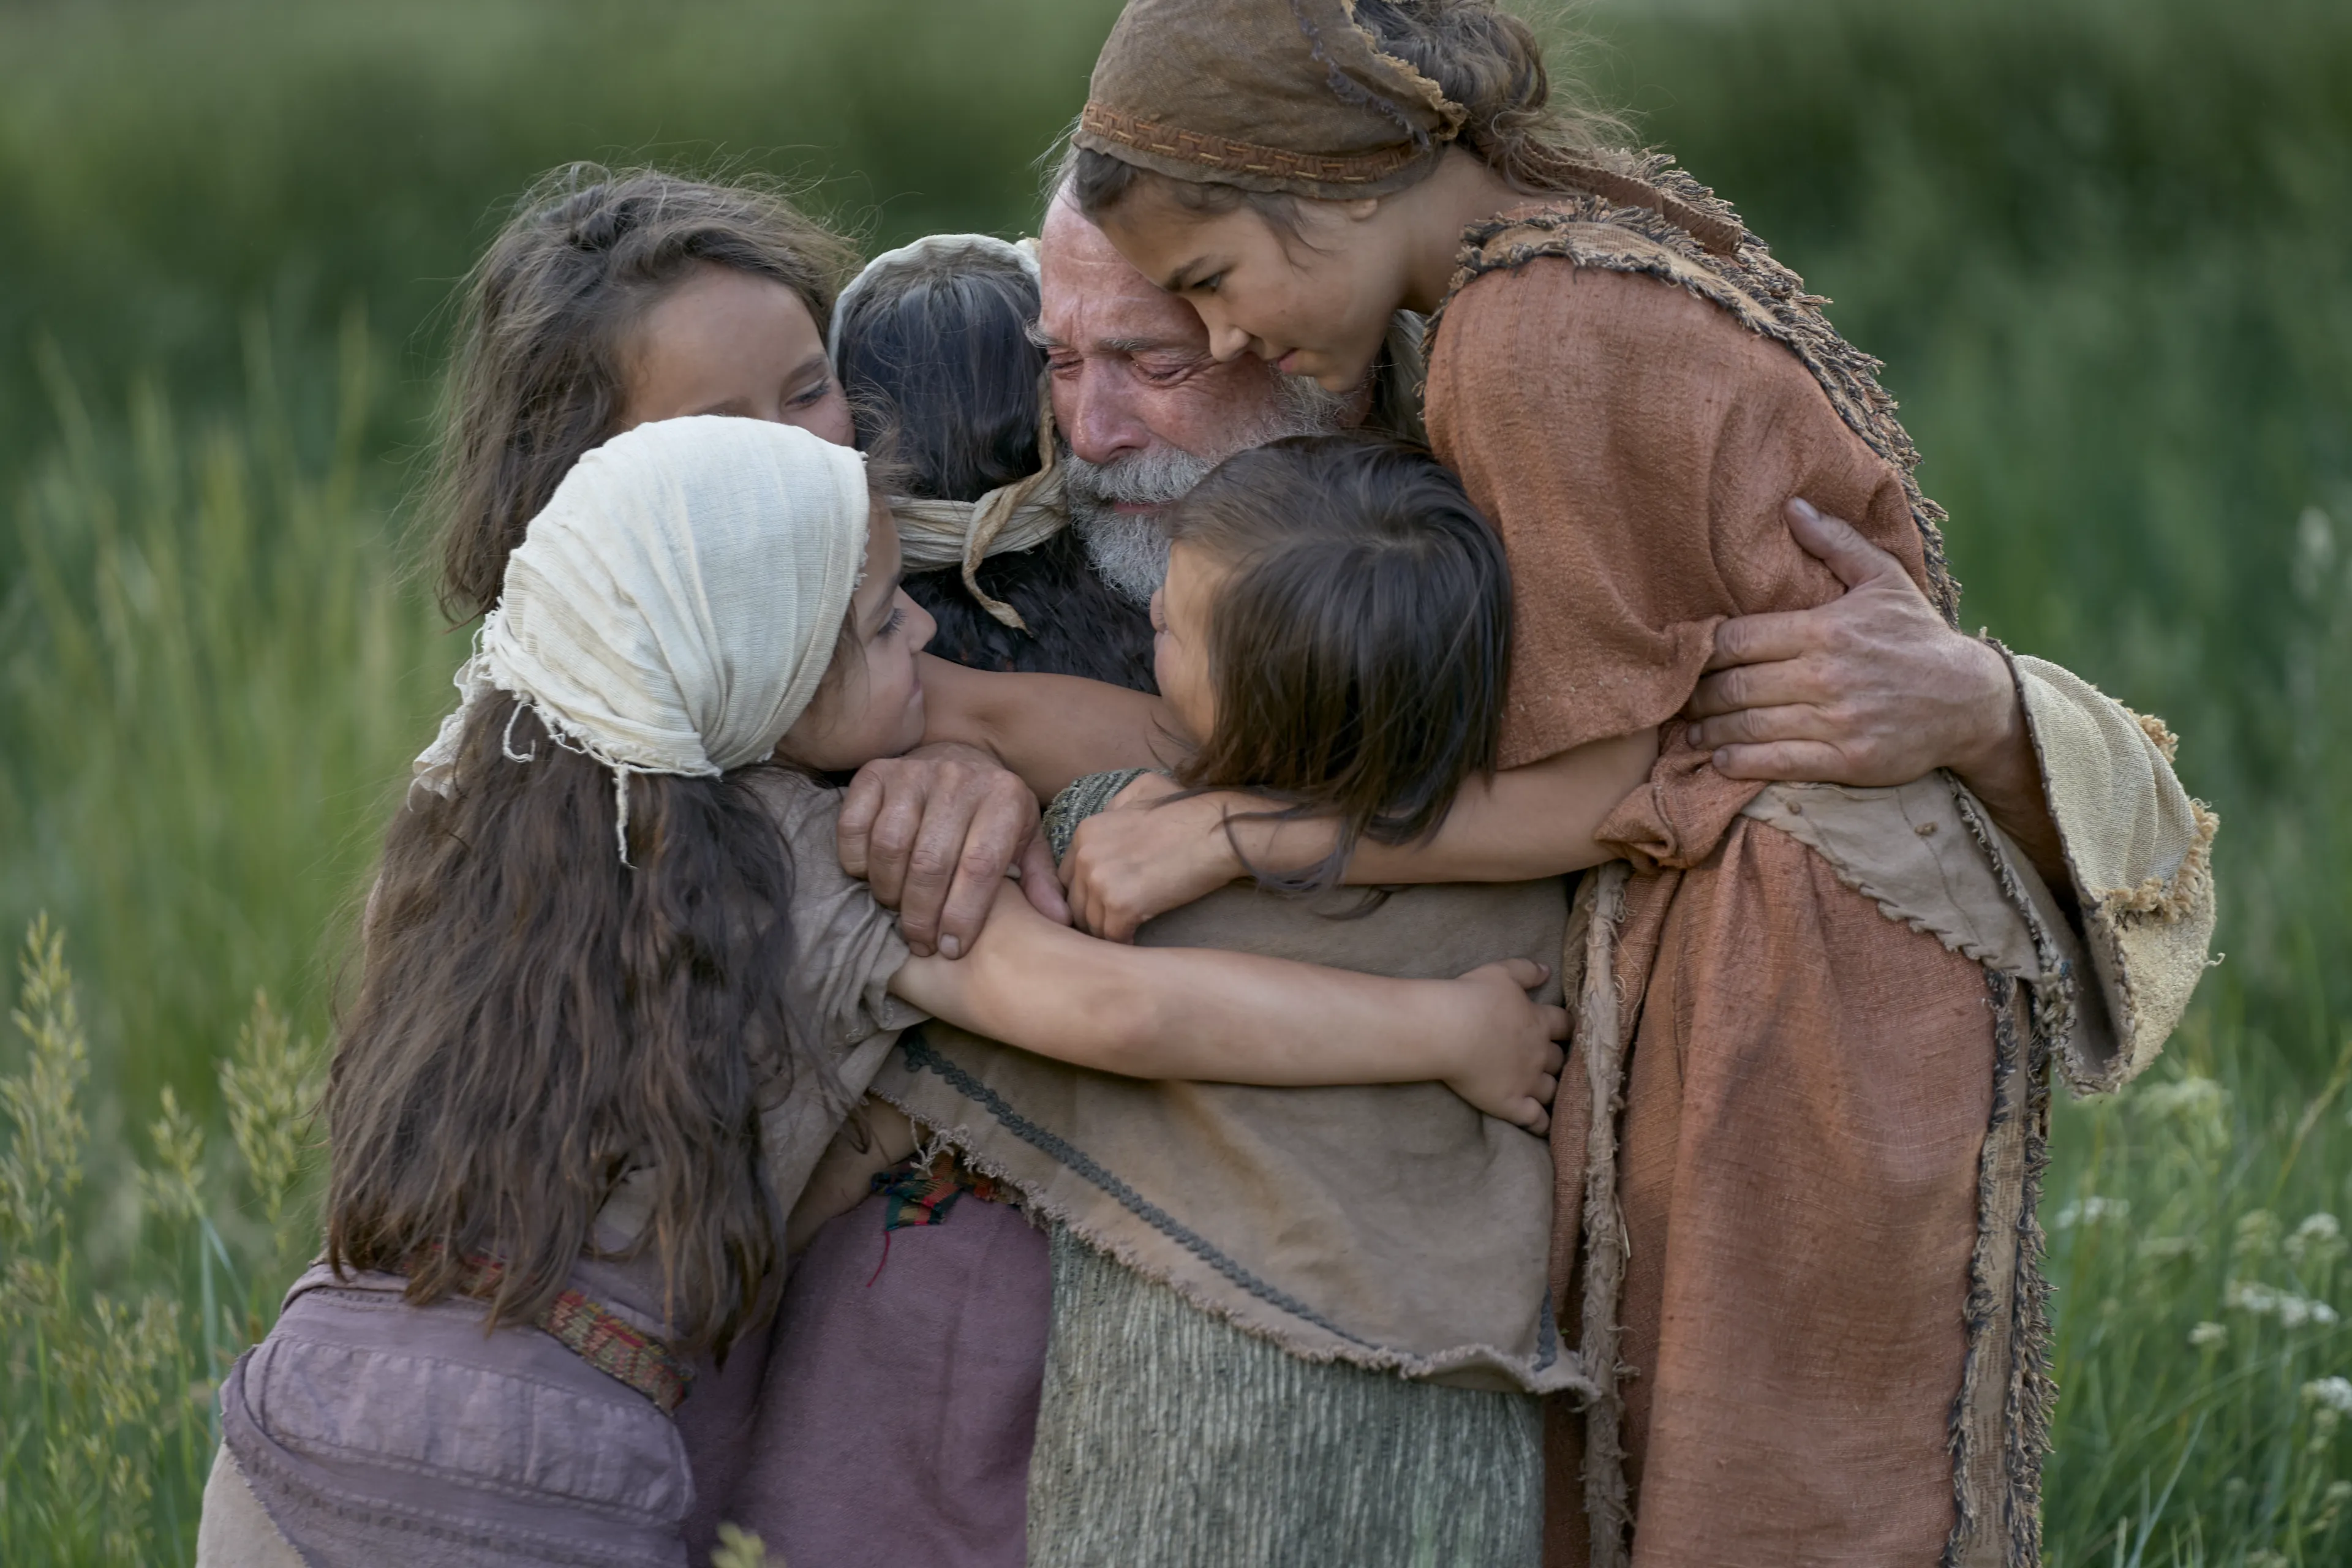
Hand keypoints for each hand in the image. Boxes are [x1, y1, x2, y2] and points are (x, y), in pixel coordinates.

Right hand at [838, 742, 1068, 957]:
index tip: (951, 949)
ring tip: (897, 912)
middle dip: (922, 915)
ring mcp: (914, 773)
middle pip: (930, 862)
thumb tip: (1058, 919)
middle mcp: (959, 779)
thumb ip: (1039, 877)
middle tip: (920, 943)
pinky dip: (857, 860)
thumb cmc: (993, 814)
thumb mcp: (1025, 839)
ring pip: (891, 846)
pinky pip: (855, 826)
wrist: (959, 758)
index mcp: (1004, 798)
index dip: (962, 914)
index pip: (979, 866)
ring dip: (889, 890)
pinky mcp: (875, 772)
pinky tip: (871, 877)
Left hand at [1060, 774, 1247, 941]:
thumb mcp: (1142, 790)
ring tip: (1127, 936)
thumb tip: (1109, 820)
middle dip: (1093, 916)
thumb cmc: (1187, 810)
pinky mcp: (1121, 905)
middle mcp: (1085, 856)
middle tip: (1115, 924)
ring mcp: (1101, 881)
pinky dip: (1124, 943)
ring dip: (1108, 933)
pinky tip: (1137, 942)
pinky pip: (1112, 937)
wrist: (1218, 831)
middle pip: (1075, 904)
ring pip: (1091, 924)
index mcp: (1086, 831)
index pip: (1068, 878)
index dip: (1086, 894)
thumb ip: (1115, 806)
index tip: (1106, 903)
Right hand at [1441, 959, 1566, 1134]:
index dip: (1568, 1028)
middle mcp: (1539, 1053)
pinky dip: (1543, 1124)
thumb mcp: (1502, 972)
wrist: (1451, 1030)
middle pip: (1560, 1059)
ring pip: (1553, 1089)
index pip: (1565, 1025)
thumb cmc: (1473, 997)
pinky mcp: (1511, 1103)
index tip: (1567, 1030)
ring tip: (1552, 1094)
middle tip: (1553, 1062)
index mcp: (1539, 1022)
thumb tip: (1548, 971)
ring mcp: (1527, 1081)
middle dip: (1559, 1060)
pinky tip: (1545, 1126)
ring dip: (1555, 1090)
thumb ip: (1527, 970)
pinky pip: (1536, 1119)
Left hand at [1686, 499, 2020, 786]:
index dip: (1704, 650)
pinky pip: (1778, 763)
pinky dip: (1740, 763)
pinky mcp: (1848, 761)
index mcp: (1825, 629)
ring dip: (1711, 731)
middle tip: (1681, 699)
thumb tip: (1791, 506)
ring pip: (1750, 726)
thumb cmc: (1918, 636)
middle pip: (1735, 685)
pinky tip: (1721, 759)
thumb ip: (1835, 542)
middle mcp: (1826, 675)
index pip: (1739, 639)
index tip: (1689, 657)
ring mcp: (1836, 721)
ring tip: (1692, 731)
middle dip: (1699, 695)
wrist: (1971, 700)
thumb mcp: (1883, 579)